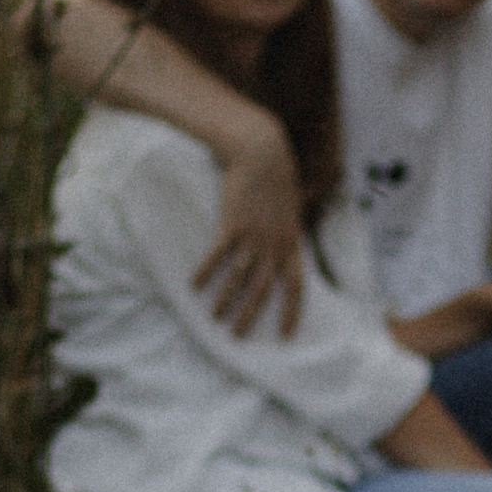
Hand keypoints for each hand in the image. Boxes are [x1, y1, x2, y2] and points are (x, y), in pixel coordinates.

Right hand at [190, 125, 306, 337]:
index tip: (286, 334)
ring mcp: (253, 236)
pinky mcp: (232, 225)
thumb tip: (286, 250)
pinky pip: (217, 255)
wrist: (263, 155)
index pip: (296, 287)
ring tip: (215, 318)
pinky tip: (194, 286)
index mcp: (292, 244)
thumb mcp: (290, 211)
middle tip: (238, 336)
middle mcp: (274, 245)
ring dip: (225, 300)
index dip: (291, 313)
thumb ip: (287, 234)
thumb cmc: (277, 180)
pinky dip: (206, 272)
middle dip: (250, 316)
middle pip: (263, 290)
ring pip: (239, 278)